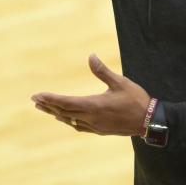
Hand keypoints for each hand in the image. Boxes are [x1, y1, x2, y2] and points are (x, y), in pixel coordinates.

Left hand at [31, 54, 150, 135]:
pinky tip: (65, 118)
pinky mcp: (100, 130)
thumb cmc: (136, 100)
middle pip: (64, 112)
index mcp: (94, 106)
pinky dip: (69, 121)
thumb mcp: (120, 82)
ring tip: (44, 108)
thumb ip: (102, 71)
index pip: (66, 102)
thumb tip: (90, 56)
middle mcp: (92, 118)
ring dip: (56, 113)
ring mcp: (95, 126)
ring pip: (70, 120)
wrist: (150, 122)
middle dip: (48, 105)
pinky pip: (79, 126)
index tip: (37, 95)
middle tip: (35, 99)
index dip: (50, 99)